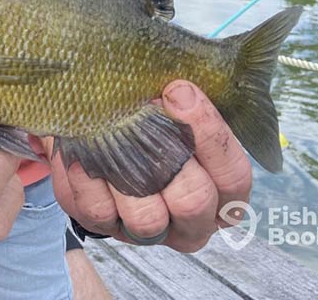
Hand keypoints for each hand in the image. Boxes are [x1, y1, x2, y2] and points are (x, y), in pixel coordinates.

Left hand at [50, 80, 251, 252]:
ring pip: (147, 217)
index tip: (178, 90)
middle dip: (168, 151)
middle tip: (143, 111)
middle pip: (194, 200)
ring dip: (127, 170)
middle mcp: (193, 221)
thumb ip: (187, 104)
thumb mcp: (179, 110)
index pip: (233, 175)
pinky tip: (84, 151)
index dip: (208, 132)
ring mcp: (149, 231)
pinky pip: (100, 212)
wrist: (100, 130)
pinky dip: (89, 179)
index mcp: (223, 194)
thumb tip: (178, 86)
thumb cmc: (153, 120)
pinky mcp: (106, 227)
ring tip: (112, 131)